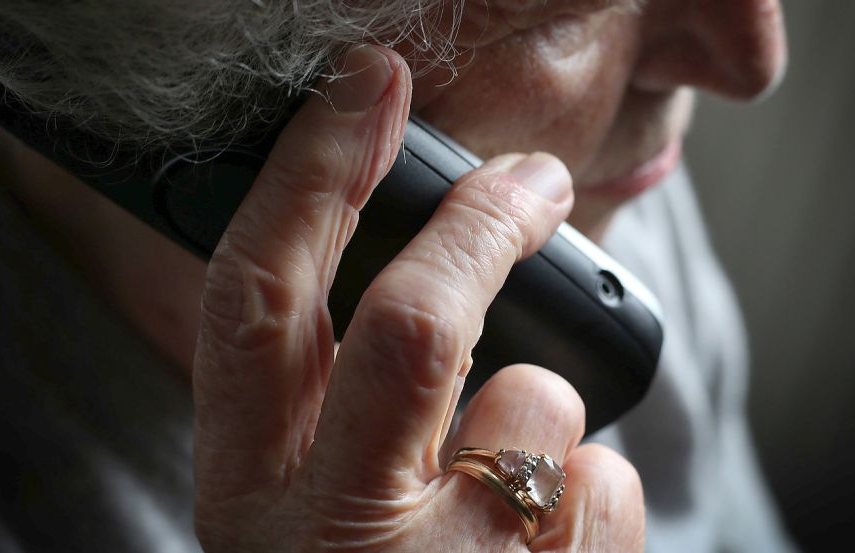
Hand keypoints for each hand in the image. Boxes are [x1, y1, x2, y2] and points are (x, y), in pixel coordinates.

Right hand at [192, 45, 644, 551]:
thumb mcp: (306, 498)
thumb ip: (332, 398)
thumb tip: (427, 276)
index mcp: (248, 490)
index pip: (260, 298)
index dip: (311, 174)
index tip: (365, 88)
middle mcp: (325, 539)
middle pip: (410, 324)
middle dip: (479, 224)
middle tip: (532, 181)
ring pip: (537, 403)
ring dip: (542, 410)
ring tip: (508, 480)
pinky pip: (607, 482)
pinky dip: (596, 489)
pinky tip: (547, 546)